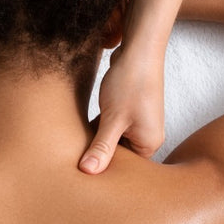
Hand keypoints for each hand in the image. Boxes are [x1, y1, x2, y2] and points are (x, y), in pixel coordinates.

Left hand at [78, 43, 164, 172]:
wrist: (138, 48)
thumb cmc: (131, 82)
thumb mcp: (113, 119)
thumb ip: (101, 147)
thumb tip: (89, 172)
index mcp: (150, 143)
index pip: (125, 167)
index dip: (103, 170)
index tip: (82, 174)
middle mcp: (147, 135)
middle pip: (119, 154)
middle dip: (98, 154)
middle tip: (74, 160)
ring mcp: (139, 122)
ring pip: (112, 139)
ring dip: (96, 139)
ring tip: (74, 146)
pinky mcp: (129, 111)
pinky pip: (111, 126)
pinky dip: (98, 127)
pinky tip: (81, 129)